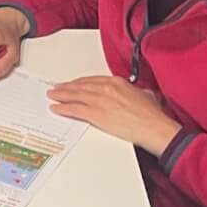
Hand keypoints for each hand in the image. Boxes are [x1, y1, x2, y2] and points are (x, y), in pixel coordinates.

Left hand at [47, 75, 181, 153]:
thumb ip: (132, 92)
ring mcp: (99, 101)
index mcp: (117, 82)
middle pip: (80, 86)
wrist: (153, 127)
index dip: (80, 82)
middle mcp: (106, 88)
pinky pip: (74, 109)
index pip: (92, 80)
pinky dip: (63, 108)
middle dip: (66, 87)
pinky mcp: (96, 114)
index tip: (73, 83)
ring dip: (60, 95)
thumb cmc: (151, 115)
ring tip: (52, 96)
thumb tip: (132, 94)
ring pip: (74, 95)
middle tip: (56, 88)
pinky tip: (56, 108)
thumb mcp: (143, 94)